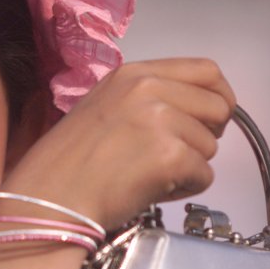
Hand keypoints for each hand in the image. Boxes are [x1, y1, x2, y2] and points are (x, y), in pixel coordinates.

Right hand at [1, 58, 235, 229]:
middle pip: (219, 107)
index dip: (219, 96)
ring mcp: (161, 121)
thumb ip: (148, 99)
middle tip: (178, 154)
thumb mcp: (105, 106)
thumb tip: (193, 111)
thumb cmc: (70, 162)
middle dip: (208, 135)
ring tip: (150, 175)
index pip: (206, 71)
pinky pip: (205, 176)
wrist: (50, 197)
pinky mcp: (170, 156)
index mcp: (134, 73)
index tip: (211, 119)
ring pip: (211, 146)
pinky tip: (152, 190)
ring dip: (190, 167)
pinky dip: (185, 189)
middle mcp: (149, 89)